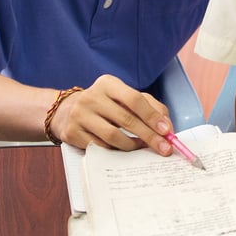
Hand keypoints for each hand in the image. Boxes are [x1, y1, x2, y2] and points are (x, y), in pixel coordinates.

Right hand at [49, 75, 174, 154]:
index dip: (152, 116)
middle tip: (164, 149)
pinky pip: (100, 148)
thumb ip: (150, 107)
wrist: (68, 111)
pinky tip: (124, 150)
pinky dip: (115, 151)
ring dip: (133, 146)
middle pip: (126, 119)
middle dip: (149, 136)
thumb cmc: (106, 105)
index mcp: (108, 84)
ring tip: (142, 148)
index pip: (134, 99)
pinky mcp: (71, 133)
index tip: (167, 131)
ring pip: (113, 136)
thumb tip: (167, 127)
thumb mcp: (125, 98)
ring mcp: (79, 115)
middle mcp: (91, 97)